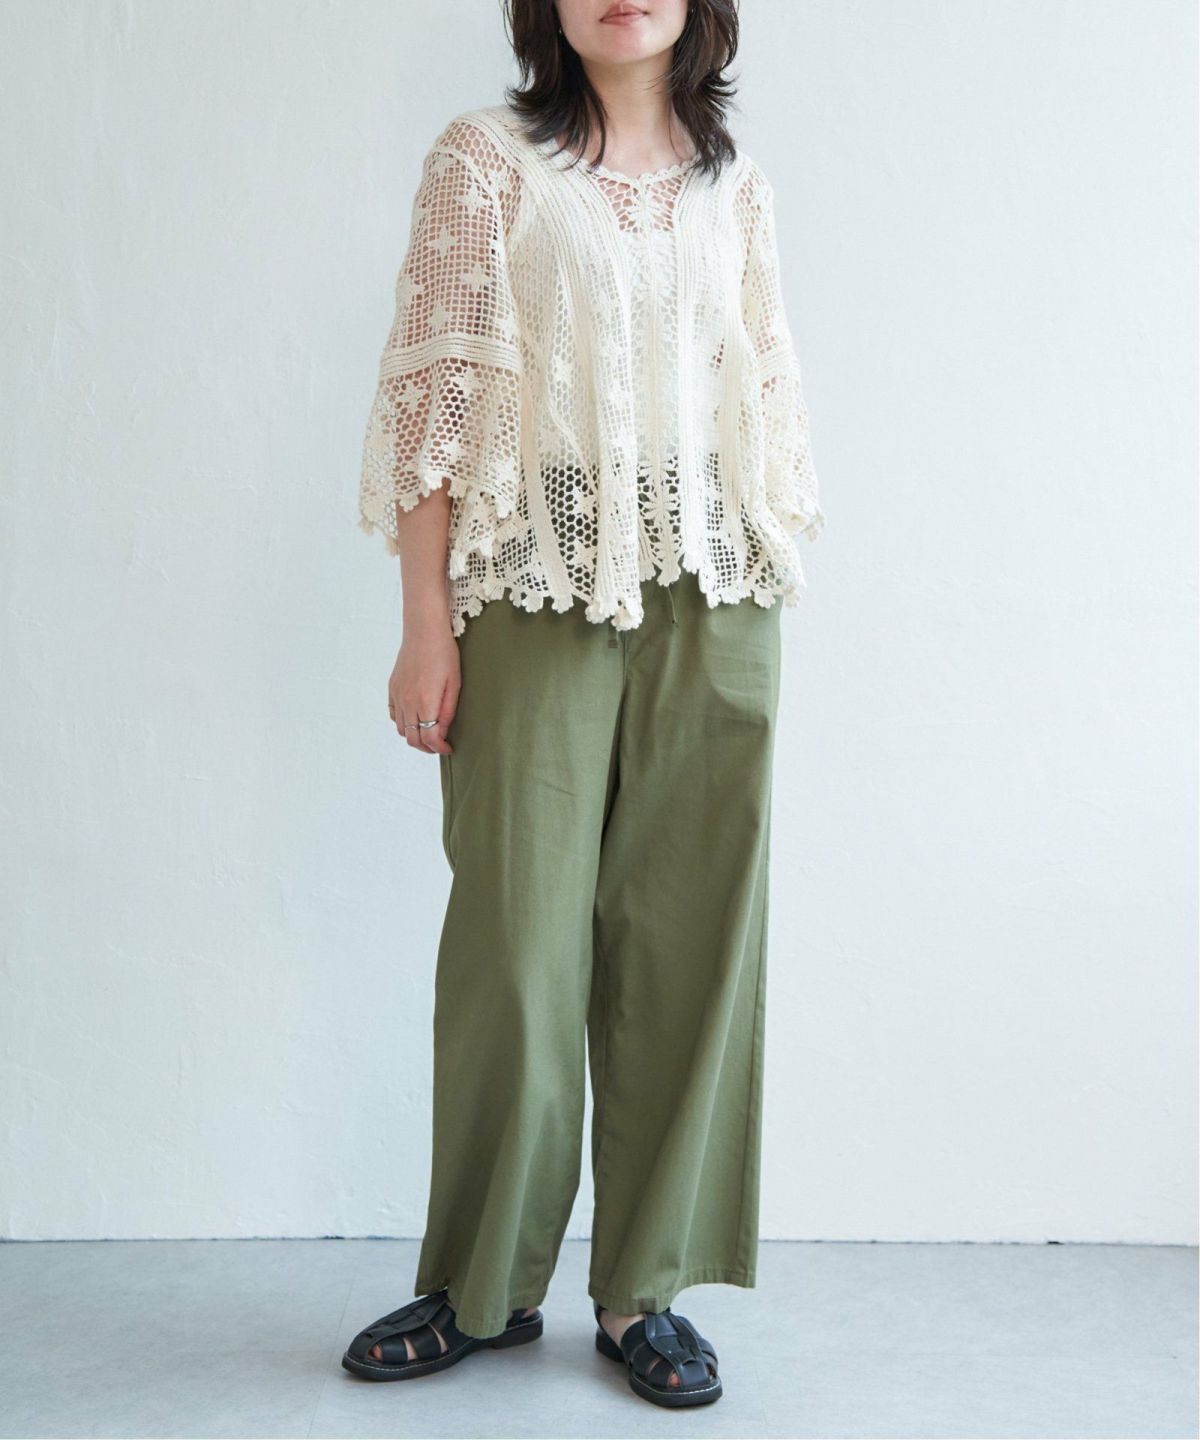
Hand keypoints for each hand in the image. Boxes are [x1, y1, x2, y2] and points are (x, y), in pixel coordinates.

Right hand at [387, 612, 459, 753]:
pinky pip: (394, 715)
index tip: (448, 748)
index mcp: (425, 701)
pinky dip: (403, 723)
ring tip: (429, 733)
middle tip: (439, 745)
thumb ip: (448, 711)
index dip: (439, 748)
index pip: (429, 738)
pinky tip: (415, 718)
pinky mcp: (392, 688)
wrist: (423, 631)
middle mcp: (407, 701)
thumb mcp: (454, 683)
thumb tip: (442, 732)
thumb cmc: (444, 653)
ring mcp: (397, 695)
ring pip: (402, 730)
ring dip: (415, 736)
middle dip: (427, 747)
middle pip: (413, 739)